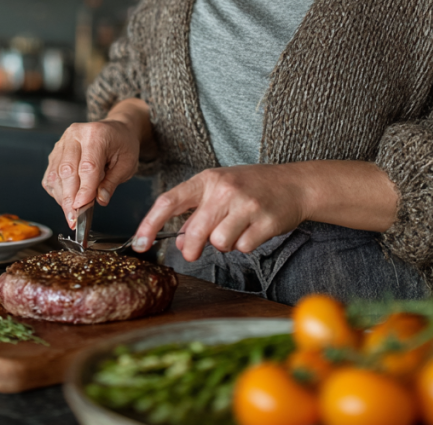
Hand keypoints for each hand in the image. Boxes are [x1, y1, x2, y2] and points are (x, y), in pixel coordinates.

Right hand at [42, 99, 150, 227]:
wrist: (116, 130)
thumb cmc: (123, 145)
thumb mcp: (127, 163)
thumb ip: (112, 182)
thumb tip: (100, 200)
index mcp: (96, 134)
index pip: (87, 166)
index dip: (84, 190)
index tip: (82, 209)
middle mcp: (75, 135)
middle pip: (67, 171)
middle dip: (69, 199)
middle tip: (74, 219)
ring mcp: (62, 142)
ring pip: (55, 175)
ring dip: (62, 198)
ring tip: (71, 214)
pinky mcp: (55, 152)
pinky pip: (50, 176)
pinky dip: (57, 192)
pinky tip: (66, 200)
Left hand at [132, 164, 308, 260]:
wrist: (293, 183)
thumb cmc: (251, 187)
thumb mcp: (220, 191)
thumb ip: (197, 213)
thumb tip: (179, 241)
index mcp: (207, 180)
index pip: (169, 201)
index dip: (149, 224)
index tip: (139, 243)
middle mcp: (225, 190)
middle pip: (194, 232)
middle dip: (191, 249)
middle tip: (193, 252)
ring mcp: (246, 205)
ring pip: (219, 243)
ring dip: (224, 244)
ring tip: (236, 229)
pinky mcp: (265, 221)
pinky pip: (243, 247)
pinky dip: (245, 245)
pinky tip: (253, 230)